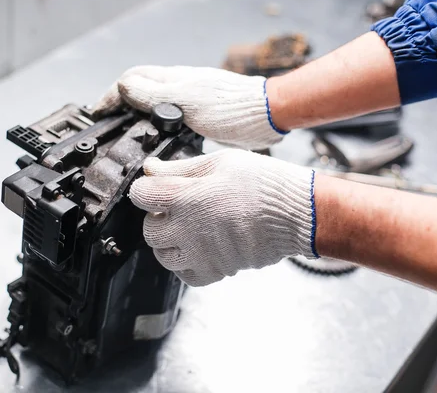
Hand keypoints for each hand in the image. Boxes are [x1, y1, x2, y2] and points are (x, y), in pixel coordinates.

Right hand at [93, 66, 284, 149]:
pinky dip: (156, 124)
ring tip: (125, 129)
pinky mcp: (200, 116)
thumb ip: (155, 95)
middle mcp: (179, 87)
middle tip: (107, 120)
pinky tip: (157, 137)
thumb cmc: (232, 109)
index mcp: (173, 80)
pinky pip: (170, 117)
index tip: (97, 111)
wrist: (265, 118)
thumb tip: (124, 87)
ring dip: (136, 113)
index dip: (111, 94)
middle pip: (140, 89)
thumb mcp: (187, 102)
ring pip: (154, 103)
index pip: (131, 80)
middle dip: (119, 102)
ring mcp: (190, 101)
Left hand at [129, 149, 316, 285]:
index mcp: (185, 198)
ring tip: (188, 227)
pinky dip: (186, 263)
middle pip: (149, 229)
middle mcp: (187, 230)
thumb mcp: (219, 162)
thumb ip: (180, 168)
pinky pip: (186, 275)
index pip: (140, 195)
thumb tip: (151, 168)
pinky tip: (198, 247)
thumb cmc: (262, 183)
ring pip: (163, 256)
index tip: (156, 186)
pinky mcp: (217, 270)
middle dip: (157, 216)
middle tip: (177, 206)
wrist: (296, 212)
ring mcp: (200, 254)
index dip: (146, 188)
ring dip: (169, 241)